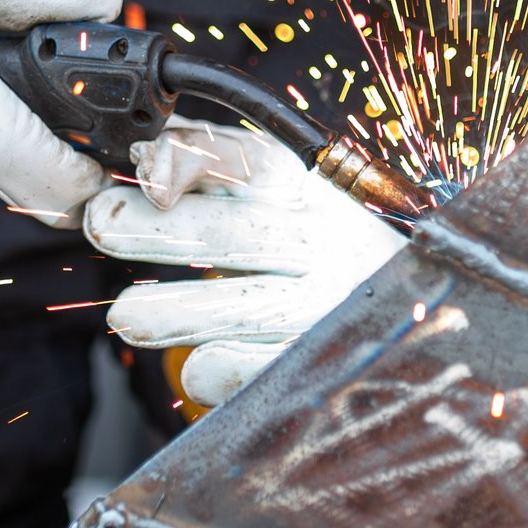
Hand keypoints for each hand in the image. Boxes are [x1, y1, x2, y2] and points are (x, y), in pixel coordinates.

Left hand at [82, 119, 404, 407]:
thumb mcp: (290, 200)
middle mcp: (326, 246)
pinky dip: (220, 370)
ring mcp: (328, 309)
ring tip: (124, 317)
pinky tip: (193, 366)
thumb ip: (221, 174)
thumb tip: (148, 154)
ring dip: (177, 311)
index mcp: (312, 195)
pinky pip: (260, 373)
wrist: (426, 319)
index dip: (193, 160)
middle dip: (161, 228)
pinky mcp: (325, 365)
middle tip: (102, 223)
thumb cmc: (332, 254)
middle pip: (235, 232)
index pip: (250, 164)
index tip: (146, 167)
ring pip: (245, 308)